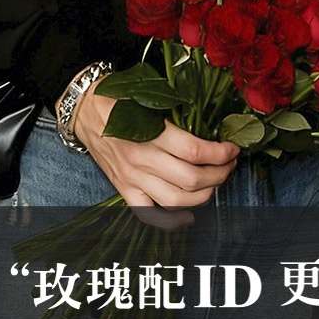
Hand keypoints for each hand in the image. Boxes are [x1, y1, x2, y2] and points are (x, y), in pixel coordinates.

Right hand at [71, 86, 239, 214]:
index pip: (195, 151)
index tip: (233, 148)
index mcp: (150, 133)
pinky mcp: (124, 190)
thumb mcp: (149, 98)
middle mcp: (142, 159)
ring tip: (216, 182)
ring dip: (205, 195)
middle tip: (230, 164)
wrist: (85, 110)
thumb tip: (213, 126)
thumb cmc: (120, 99)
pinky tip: (189, 213)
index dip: (221, 153)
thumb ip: (177, 112)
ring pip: (177, 201)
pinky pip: (150, 215)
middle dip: (220, 174)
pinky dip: (172, 219)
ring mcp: (132, 178)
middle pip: (191, 179)